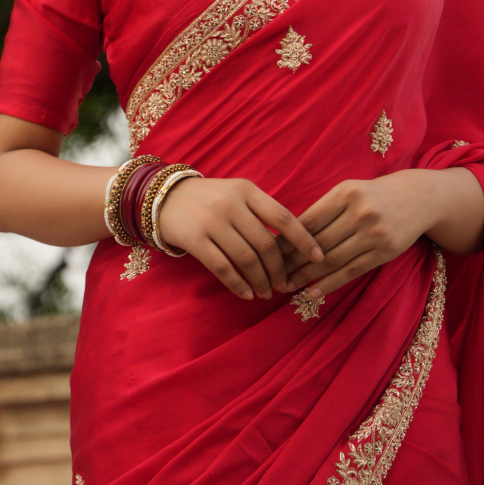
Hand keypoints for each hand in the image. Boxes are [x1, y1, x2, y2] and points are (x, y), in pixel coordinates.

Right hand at [157, 177, 323, 299]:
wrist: (165, 197)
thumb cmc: (210, 198)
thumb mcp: (237, 193)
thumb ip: (261, 211)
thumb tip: (293, 244)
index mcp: (247, 190)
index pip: (283, 216)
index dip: (303, 239)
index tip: (319, 258)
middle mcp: (231, 204)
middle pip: (266, 244)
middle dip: (280, 270)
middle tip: (285, 285)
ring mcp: (212, 222)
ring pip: (246, 259)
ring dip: (261, 281)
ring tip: (267, 293)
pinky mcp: (195, 240)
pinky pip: (223, 268)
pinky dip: (238, 285)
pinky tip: (247, 294)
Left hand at [281, 167, 483, 299]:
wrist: (417, 198)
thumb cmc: (372, 195)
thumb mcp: (348, 191)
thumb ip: (323, 210)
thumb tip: (287, 235)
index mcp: (345, 193)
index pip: (309, 221)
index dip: (287, 240)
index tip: (268, 253)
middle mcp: (361, 212)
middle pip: (319, 243)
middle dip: (292, 261)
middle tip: (273, 274)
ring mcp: (375, 234)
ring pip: (333, 260)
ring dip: (307, 276)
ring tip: (287, 285)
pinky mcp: (385, 252)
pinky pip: (352, 271)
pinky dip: (330, 283)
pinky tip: (313, 292)